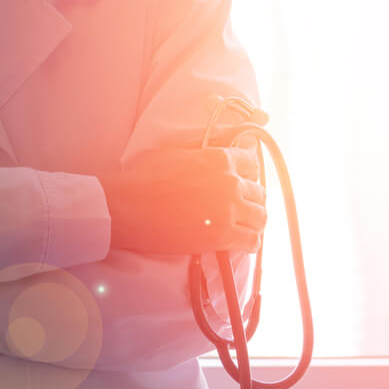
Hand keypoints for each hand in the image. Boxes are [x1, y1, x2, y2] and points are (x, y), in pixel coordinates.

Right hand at [99, 147, 266, 253]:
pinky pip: (252, 241)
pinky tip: (242, 243)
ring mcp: (228, 209)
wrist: (128, 206)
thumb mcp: (178, 151)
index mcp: (220, 158)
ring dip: (254, 222)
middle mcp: (230, 182)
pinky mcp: (222, 235)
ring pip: (260, 217)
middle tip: (242, 209)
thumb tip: (223, 144)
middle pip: (259, 193)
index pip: (252, 164)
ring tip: (245, 227)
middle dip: (251, 200)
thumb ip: (206, 150)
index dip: (248, 175)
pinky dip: (250, 242)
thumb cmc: (145, 178)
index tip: (243, 183)